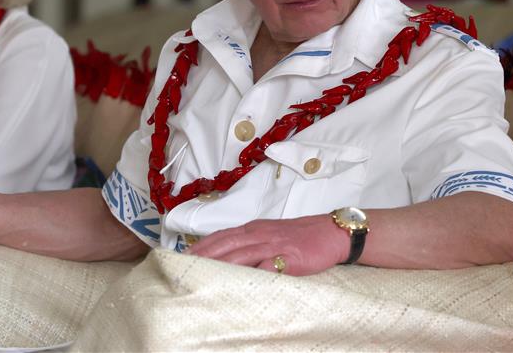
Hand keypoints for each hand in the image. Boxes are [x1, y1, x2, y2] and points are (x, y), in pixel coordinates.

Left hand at [186, 214, 349, 275]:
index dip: (201, 246)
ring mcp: (273, 246)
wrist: (330, 233)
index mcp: (253, 229)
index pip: (221, 236)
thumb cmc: (300, 236)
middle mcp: (259, 235)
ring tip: (201, 275)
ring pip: (241, 254)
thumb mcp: (269, 234)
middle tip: (182, 267)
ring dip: (219, 264)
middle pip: (225, 244)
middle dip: (202, 256)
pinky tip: (240, 283)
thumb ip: (249, 242)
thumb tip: (225, 253)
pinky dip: (253, 273)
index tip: (182, 256)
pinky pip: (268, 267)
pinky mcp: (288, 259)